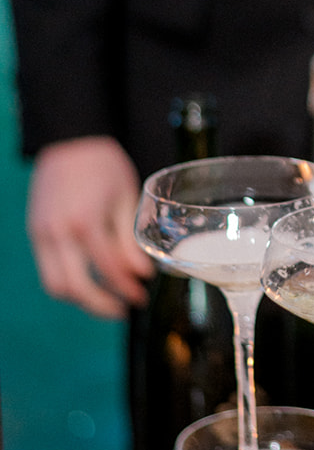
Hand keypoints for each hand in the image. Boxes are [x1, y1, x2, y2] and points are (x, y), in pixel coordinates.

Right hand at [28, 136, 150, 317]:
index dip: (127, 288)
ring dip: (80, 299)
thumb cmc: (104, 166)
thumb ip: (130, 240)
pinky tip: (88, 281)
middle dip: (101, 305)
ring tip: (105, 300)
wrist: (71, 141)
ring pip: (55, 285)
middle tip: (123, 308)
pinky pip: (47, 270)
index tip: (140, 296)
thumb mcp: (126, 199)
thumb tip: (142, 273)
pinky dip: (67, 283)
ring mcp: (42, 234)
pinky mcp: (35, 232)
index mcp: (86, 221)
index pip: (108, 270)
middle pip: (76, 288)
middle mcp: (59, 232)